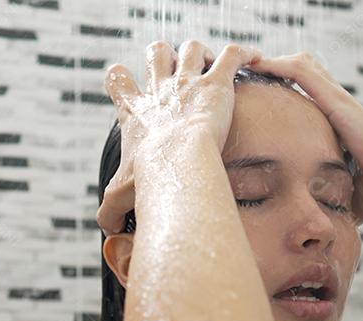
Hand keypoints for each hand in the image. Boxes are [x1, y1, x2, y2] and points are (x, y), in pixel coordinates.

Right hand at [97, 41, 263, 235]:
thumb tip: (108, 231)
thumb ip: (111, 212)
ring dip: (201, 54)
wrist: (178, 164)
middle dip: (164, 56)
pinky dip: (245, 54)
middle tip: (175, 74)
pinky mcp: (217, 84)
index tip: (131, 87)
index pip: (116, 80)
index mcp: (136, 113)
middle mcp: (160, 91)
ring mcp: (188, 83)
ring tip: (210, 69)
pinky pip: (235, 54)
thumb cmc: (150, 180)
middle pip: (155, 53)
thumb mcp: (120, 197)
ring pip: (192, 48)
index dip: (122, 78)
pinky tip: (254, 60)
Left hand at [253, 52, 362, 222]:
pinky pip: (303, 73)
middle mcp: (337, 106)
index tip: (261, 96)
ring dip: (274, 62)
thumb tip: (321, 226)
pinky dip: (280, 65)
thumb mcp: (346, 195)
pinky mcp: (337, 100)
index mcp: (338, 124)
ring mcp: (337, 100)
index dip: (286, 90)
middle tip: (250, 75)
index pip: (309, 97)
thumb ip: (331, 202)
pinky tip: (260, 64)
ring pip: (302, 66)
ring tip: (249, 63)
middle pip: (304, 73)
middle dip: (275, 70)